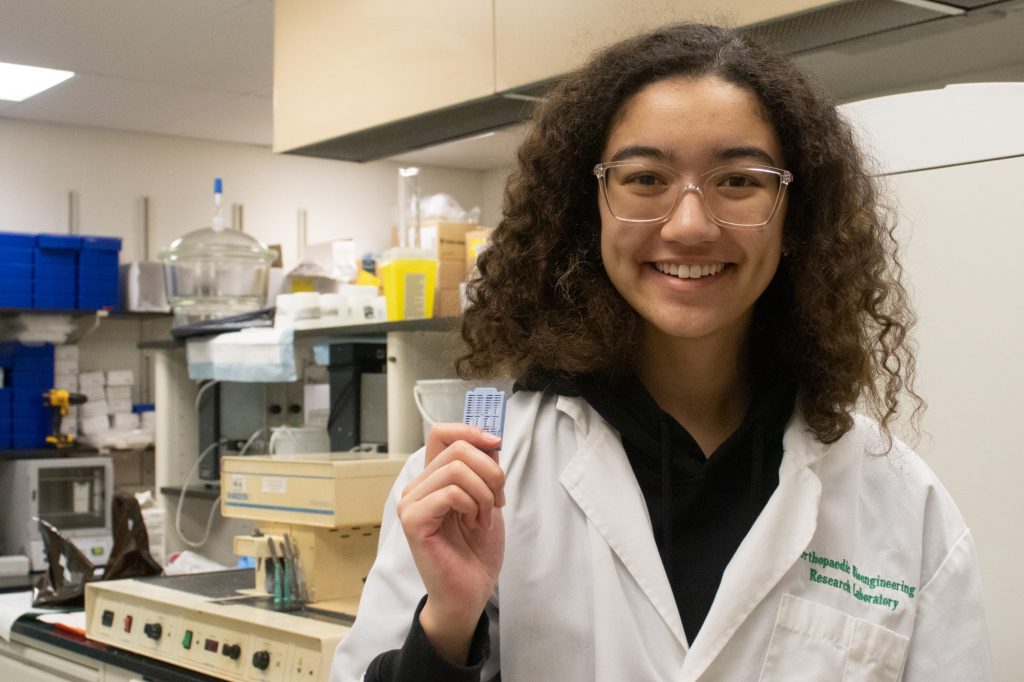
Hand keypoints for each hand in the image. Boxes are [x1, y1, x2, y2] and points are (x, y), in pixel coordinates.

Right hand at [397, 422, 505, 663]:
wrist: (470, 592)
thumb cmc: (476, 551)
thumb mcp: (488, 500)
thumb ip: (484, 469)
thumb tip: (490, 438)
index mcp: (433, 478)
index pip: (441, 432)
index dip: (470, 430)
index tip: (496, 443)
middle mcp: (417, 487)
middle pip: (457, 448)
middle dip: (490, 470)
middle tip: (497, 500)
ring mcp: (411, 503)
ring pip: (456, 469)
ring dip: (483, 492)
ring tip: (483, 517)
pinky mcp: (413, 521)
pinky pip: (450, 492)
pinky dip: (472, 505)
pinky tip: (473, 524)